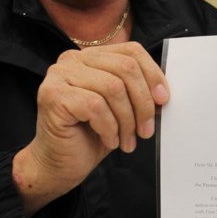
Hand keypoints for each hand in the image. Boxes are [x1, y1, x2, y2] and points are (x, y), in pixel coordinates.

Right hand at [12, 42, 168, 216]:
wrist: (58, 165)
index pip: (131, 51)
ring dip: (127, 120)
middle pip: (125, 68)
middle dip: (143, 103)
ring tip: (127, 141)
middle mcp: (72, 60)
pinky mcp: (53, 95)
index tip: (163, 101)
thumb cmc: (90, 136)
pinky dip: (109, 127)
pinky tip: (109, 140)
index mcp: (90, 57)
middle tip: (146, 130)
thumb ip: (138, 93)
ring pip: (113, 88)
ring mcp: (59, 76)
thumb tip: (163, 92)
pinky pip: (95, 106)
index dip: (153, 75)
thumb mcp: (121, 110)